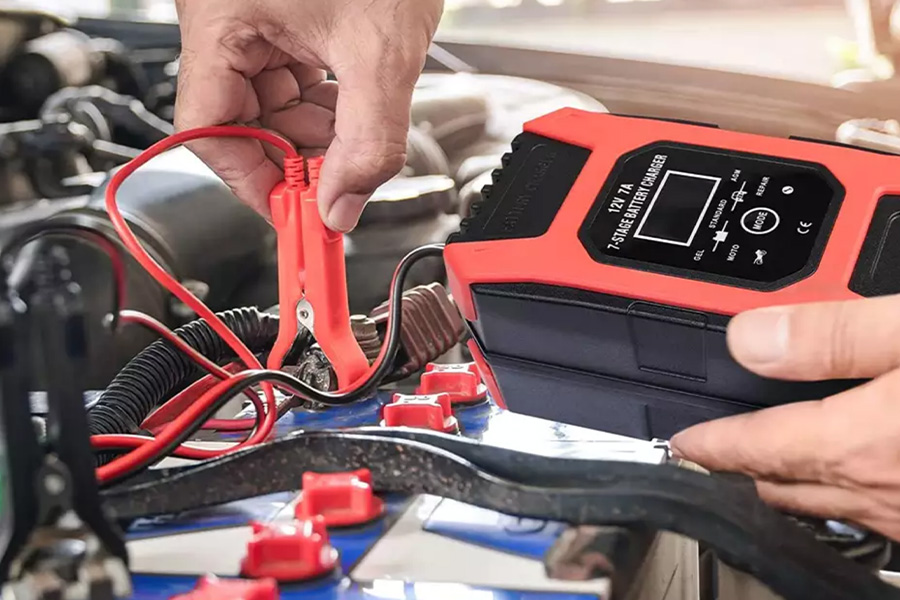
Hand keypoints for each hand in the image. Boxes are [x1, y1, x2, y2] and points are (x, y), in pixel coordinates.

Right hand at [174, 0, 443, 230]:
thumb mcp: (380, 52)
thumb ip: (368, 140)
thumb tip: (344, 206)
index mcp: (219, 21)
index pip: (208, 131)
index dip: (252, 183)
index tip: (293, 218)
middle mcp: (227, 21)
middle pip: (242, 123)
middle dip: (295, 159)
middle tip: (337, 190)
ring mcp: (255, 19)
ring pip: (272, 106)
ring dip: (315, 136)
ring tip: (355, 143)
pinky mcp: (285, 18)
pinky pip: (294, 80)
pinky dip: (326, 107)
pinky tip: (354, 112)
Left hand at [670, 294, 899, 540]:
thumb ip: (831, 334)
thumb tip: (750, 337)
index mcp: (859, 445)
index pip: (755, 449)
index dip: (711, 443)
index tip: (682, 442)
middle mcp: (882, 494)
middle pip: (784, 487)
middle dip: (743, 466)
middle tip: (713, 450)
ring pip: (830, 505)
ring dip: (792, 480)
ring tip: (769, 459)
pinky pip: (875, 511)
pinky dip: (847, 488)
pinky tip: (859, 468)